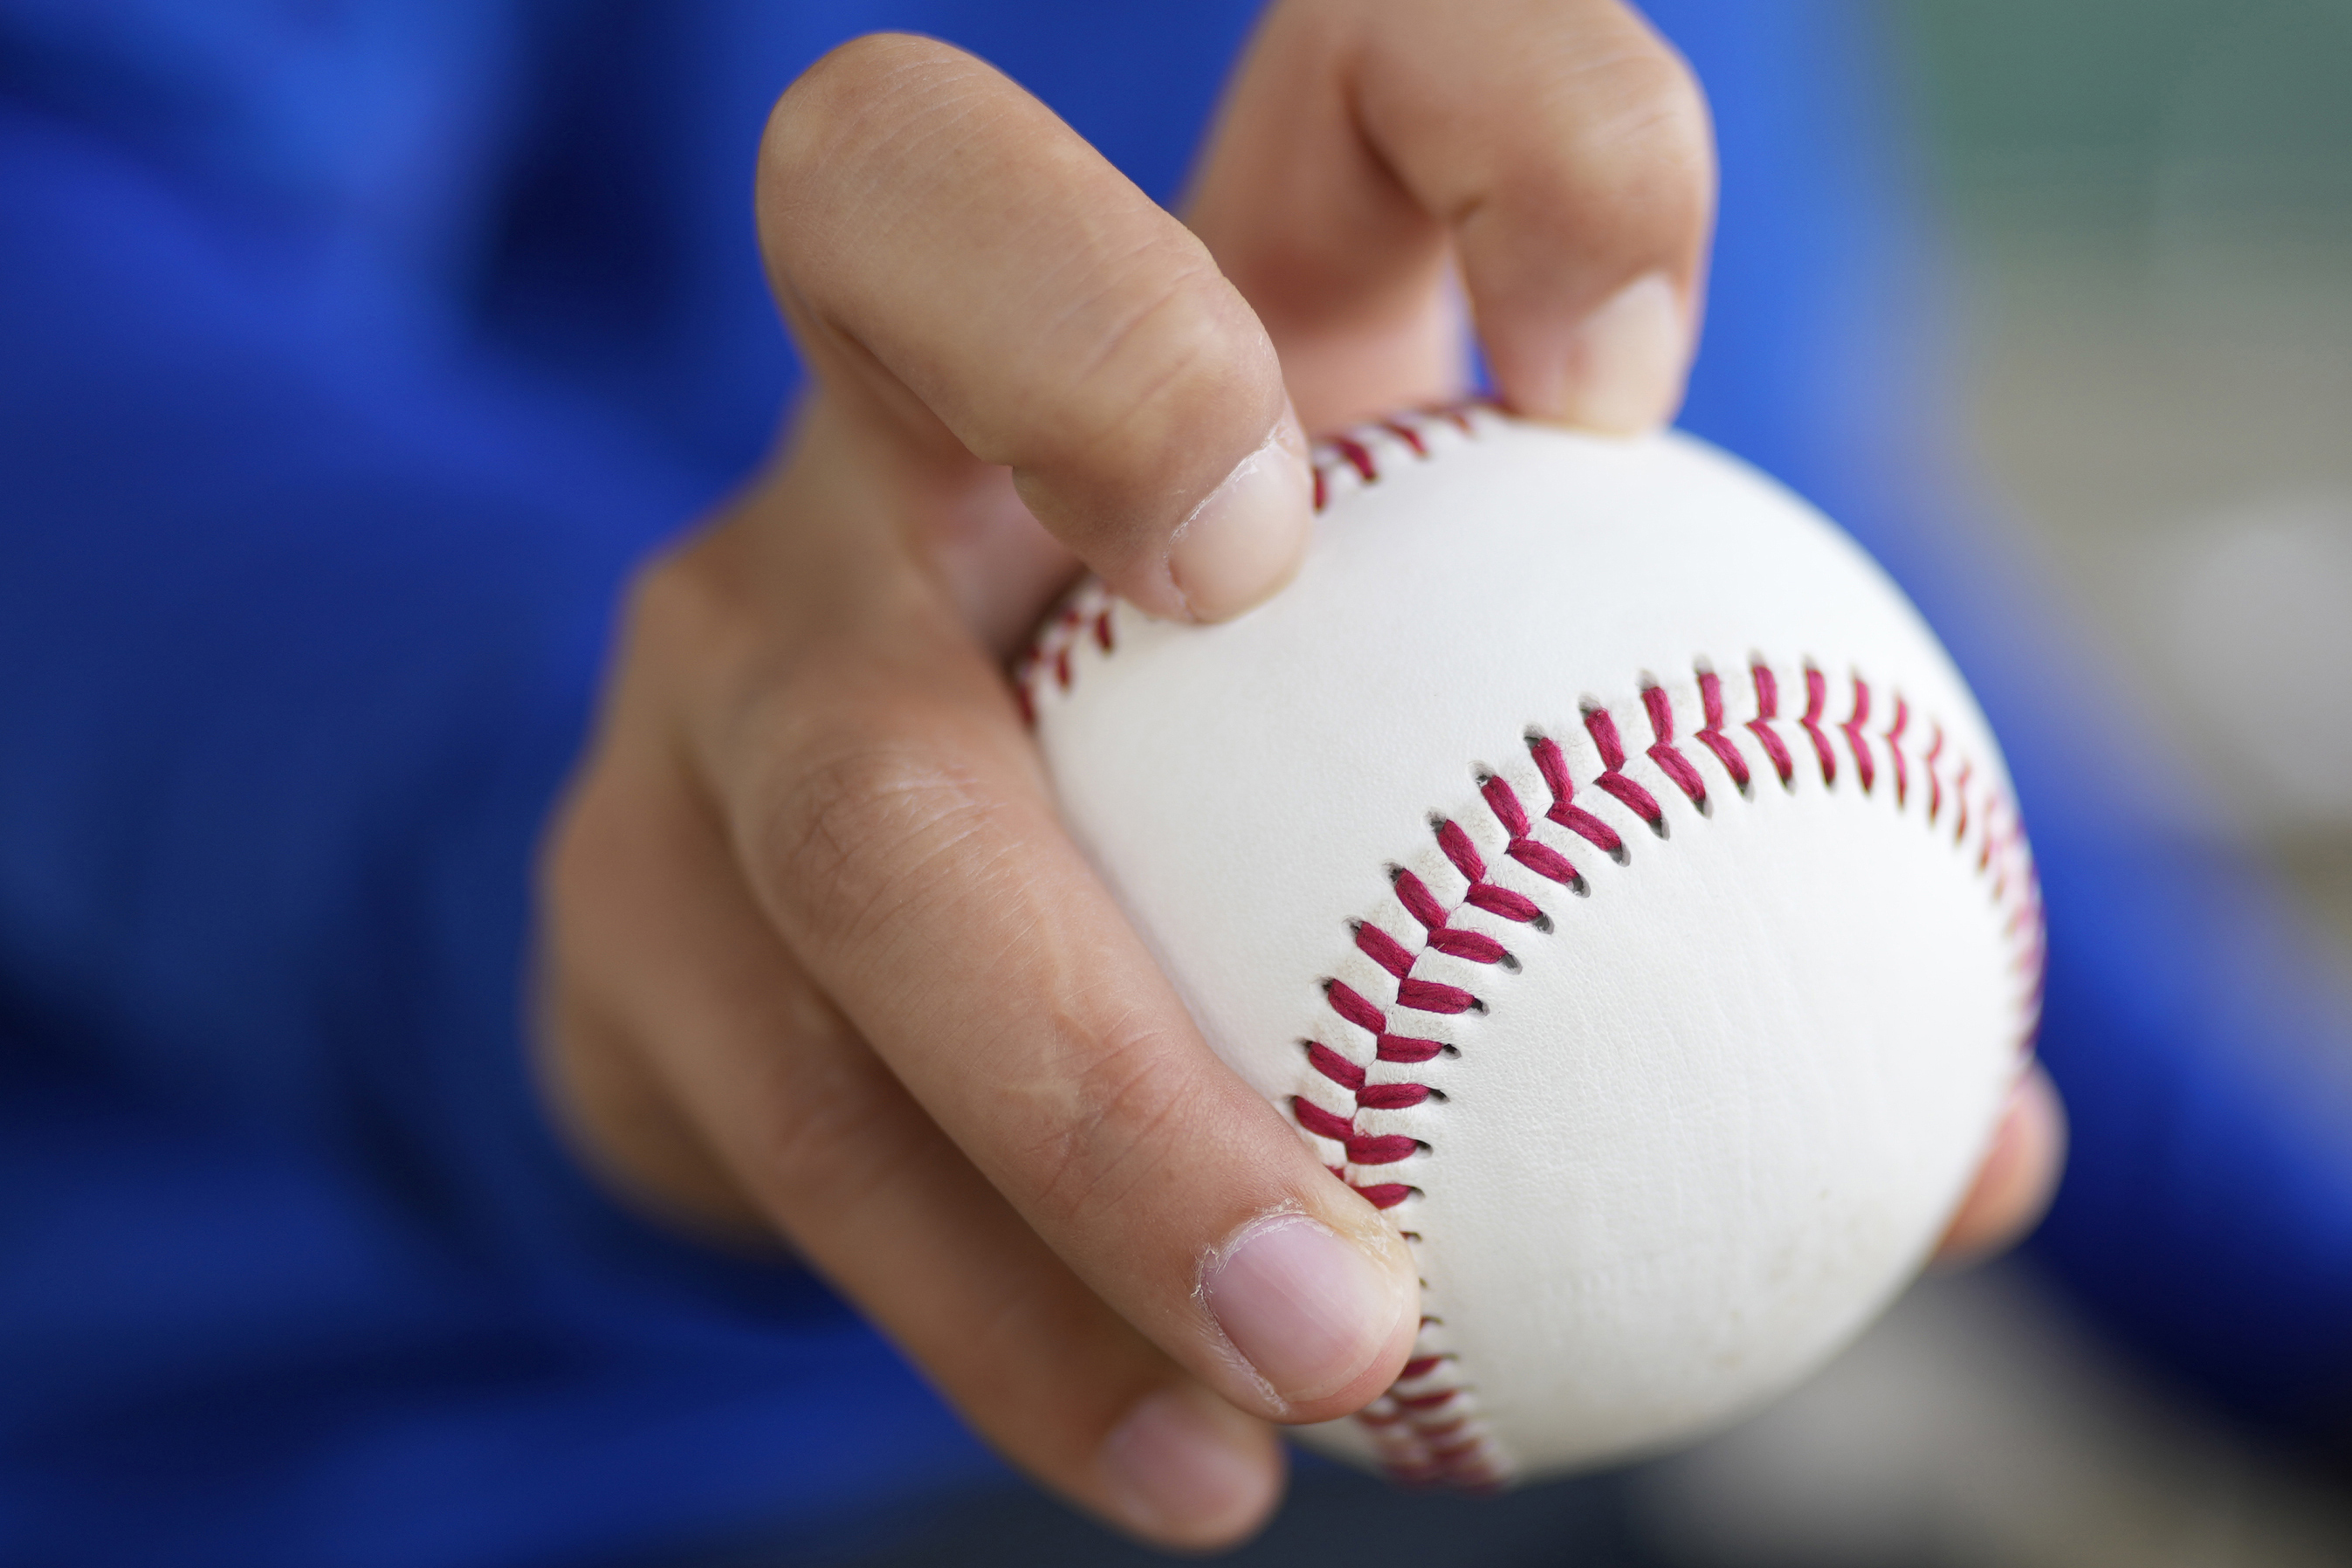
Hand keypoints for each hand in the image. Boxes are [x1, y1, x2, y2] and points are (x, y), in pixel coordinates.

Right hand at [537, 3, 2060, 1549]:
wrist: (833, 969)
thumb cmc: (1243, 845)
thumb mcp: (1465, 807)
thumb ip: (1707, 935)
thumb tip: (1977, 1155)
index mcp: (1195, 327)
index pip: (1343, 66)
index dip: (1501, 122)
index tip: (1629, 401)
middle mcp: (901, 423)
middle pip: (897, 197)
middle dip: (1093, 344)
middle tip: (1254, 576)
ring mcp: (727, 641)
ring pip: (858, 798)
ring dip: (1097, 1091)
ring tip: (1328, 1345)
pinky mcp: (618, 897)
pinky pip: (801, 1113)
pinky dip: (1008, 1309)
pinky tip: (1177, 1455)